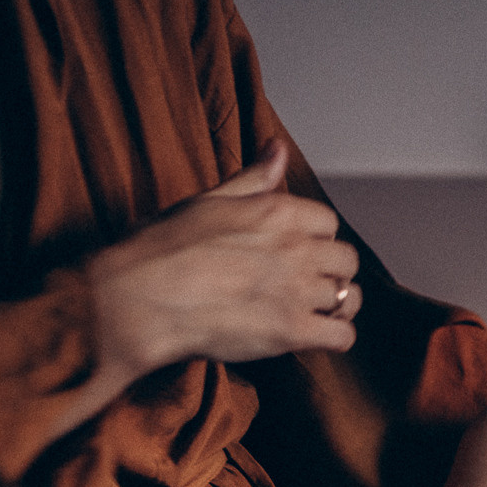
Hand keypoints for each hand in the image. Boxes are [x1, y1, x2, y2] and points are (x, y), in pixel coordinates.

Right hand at [85, 141, 360, 381]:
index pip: (328, 222)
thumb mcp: (208, 200)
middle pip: (346, 260)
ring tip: (311, 313)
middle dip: (330, 273)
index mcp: (278, 211)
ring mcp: (297, 289)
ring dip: (333, 307)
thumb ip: (252, 178)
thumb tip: (278, 148)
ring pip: (349, 298)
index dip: (315, 239)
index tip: (297, 253)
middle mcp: (296, 247)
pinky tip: (314, 337)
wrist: (137, 298)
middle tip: (306, 286)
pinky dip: (334, 338)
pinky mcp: (292, 331)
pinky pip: (342, 336)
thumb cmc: (161, 250)